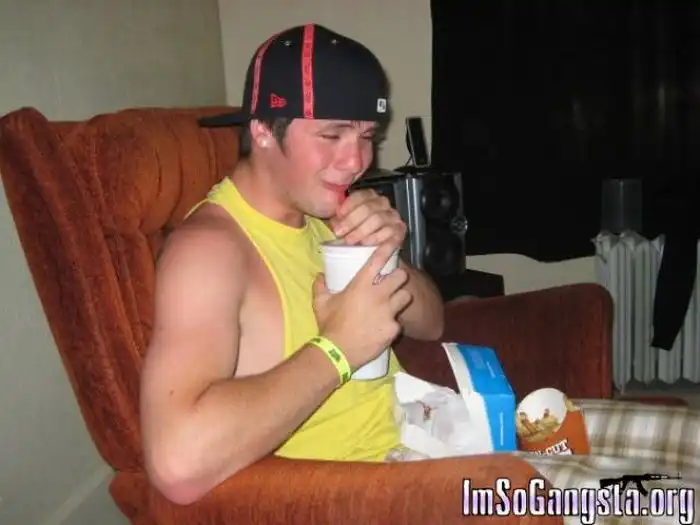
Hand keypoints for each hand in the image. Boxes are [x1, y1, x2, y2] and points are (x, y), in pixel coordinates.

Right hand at [312, 242, 411, 369]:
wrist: (337, 352)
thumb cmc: (329, 325)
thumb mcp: (320, 303)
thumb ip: (320, 286)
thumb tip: (320, 276)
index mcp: (361, 285)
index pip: (378, 260)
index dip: (388, 248)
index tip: (394, 242)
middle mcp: (378, 295)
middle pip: (401, 276)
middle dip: (399, 277)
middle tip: (393, 281)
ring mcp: (388, 312)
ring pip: (405, 297)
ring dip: (400, 298)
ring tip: (393, 303)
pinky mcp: (393, 328)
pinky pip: (398, 321)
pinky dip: (392, 323)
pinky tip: (383, 327)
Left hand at [330, 189, 406, 246]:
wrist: (365, 247)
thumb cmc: (351, 231)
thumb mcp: (342, 220)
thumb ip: (339, 217)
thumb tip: (334, 222)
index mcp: (369, 196)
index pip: (361, 196)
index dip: (349, 205)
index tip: (338, 215)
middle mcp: (383, 203)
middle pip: (368, 208)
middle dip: (352, 221)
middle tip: (339, 232)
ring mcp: (393, 217)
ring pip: (378, 219)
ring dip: (362, 231)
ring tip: (350, 241)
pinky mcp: (399, 232)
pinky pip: (390, 237)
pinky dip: (378, 244)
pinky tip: (368, 251)